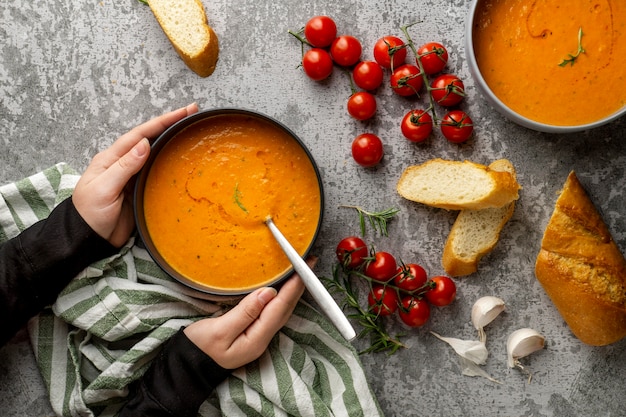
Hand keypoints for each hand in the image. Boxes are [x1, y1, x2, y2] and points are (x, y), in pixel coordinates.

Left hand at [73, 103, 198, 246]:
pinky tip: (183, 160)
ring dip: (172, 142)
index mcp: (111, 158)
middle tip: (192, 114)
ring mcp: (133, 177)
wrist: (88, 240)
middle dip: (170, 125)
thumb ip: (124, 167)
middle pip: (149, 139)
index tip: (183, 112)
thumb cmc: (90, 215)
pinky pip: (158, 173)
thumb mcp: (104, 189)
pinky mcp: (140, 191)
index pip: (140, 135)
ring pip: (155, 154)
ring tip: (191, 131)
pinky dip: (170, 164)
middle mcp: (123, 163)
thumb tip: (145, 144)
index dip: (161, 122)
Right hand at [183, 258, 312, 368]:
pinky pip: (272, 312)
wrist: (187, 366)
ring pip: (281, 310)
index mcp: (256, 339)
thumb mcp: (219, 330)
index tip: (304, 267)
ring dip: (291, 292)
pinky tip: (281, 289)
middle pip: (285, 309)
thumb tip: (268, 293)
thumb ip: (245, 312)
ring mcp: (258, 337)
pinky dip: (280, 298)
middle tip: (308, 263)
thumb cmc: (199, 348)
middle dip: (298, 286)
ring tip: (300, 272)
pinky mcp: (252, 333)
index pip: (280, 307)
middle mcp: (262, 339)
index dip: (293, 287)